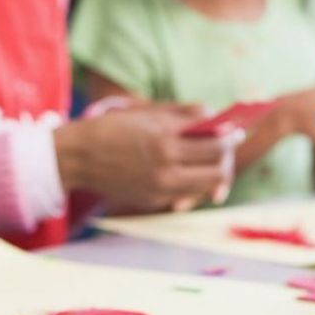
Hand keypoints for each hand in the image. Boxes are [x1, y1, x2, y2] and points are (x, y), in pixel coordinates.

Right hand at [54, 106, 243, 212]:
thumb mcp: (150, 112)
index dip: (231, 140)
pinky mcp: (152, 201)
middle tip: (227, 149)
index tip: (237, 133)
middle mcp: (165, 171)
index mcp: (166, 144)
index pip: (215, 147)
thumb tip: (215, 116)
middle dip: (226, 160)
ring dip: (213, 174)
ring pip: (204, 188)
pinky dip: (193, 184)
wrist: (78, 156)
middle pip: (216, 173)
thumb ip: (186, 114)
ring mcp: (159, 190)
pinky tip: (191, 171)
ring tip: (213, 160)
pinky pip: (184, 195)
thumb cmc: (115, 128)